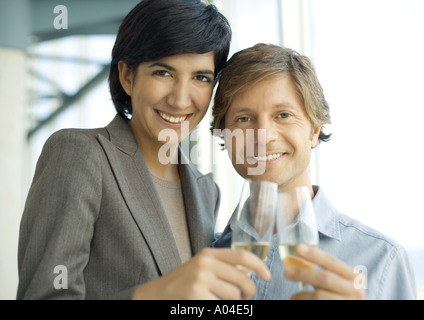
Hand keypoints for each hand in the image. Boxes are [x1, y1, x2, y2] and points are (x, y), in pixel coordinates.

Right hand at [132, 247, 270, 299]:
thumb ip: (222, 265)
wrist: (156, 294)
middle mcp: (205, 263)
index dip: (259, 265)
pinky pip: (222, 306)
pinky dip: (221, 308)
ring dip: (235, 304)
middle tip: (248, 297)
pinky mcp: (196, 295)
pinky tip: (210, 304)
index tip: (267, 275)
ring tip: (225, 302)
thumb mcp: (201, 267)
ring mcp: (200, 279)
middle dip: (250, 292)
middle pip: (242, 278)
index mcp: (208, 253)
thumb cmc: (183, 282)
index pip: (242, 255)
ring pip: (234, 296)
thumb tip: (251, 272)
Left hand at [284, 244, 365, 299]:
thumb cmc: (340, 295)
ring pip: (320, 295)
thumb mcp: (339, 282)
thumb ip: (324, 273)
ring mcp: (349, 302)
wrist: (350, 306)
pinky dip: (305, 301)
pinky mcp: (341, 312)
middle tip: (286, 273)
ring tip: (293, 296)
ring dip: (302, 294)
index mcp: (354, 276)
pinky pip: (318, 305)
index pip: (331, 261)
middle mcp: (355, 290)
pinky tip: (299, 301)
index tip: (298, 247)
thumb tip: (297, 263)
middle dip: (303, 274)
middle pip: (325, 278)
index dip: (314, 254)